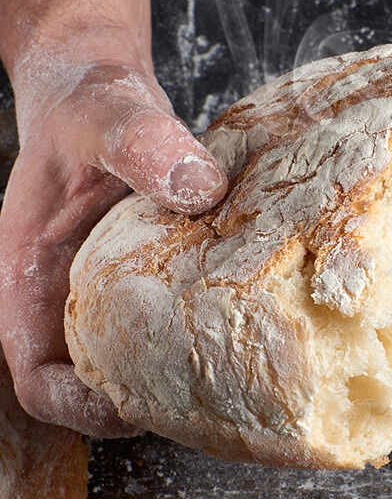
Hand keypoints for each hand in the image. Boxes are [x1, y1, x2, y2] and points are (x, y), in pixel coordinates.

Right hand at [0, 48, 227, 435]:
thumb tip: (199, 187)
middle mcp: (70, 298)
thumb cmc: (83, 104)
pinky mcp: (152, 281)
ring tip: (243, 369)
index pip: (38, 377)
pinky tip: (255, 321)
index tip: (140, 405)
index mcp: (29, 279)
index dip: (81, 407)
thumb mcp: (103, 114)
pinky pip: (176, 324)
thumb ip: (140, 143)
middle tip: (218, 397)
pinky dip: (208, 332)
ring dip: (184, 376)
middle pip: (98, 387)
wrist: (101, 91)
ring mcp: (111, 294)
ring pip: (141, 364)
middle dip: (149, 404)